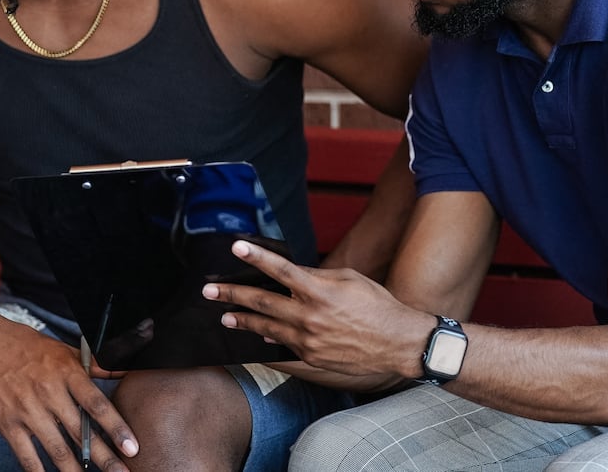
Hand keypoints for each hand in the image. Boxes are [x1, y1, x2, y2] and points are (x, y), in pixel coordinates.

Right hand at [0, 312, 138, 470]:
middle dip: (104, 457)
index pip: (97, 405)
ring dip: (75, 470)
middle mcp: (49, 393)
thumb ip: (95, 366)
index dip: (116, 428)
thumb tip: (124, 371)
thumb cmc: (30, 348)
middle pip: (81, 432)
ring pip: (56, 449)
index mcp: (67, 373)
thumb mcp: (65, 351)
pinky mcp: (7, 424)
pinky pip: (26, 455)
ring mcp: (27, 411)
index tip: (132, 447)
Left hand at [202, 239, 433, 378]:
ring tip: (225, 316)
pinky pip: (282, 349)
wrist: (397, 342)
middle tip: (209, 290)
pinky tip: (255, 339)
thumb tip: (292, 276)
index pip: (281, 270)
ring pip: (266, 329)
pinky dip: (267, 343)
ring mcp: (308, 341)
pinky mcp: (311, 358)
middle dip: (232, 294)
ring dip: (242, 320)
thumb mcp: (349, 279)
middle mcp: (309, 317)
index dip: (257, 257)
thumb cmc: (377, 305)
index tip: (236, 248)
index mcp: (320, 291)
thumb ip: (317, 276)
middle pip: (262, 302)